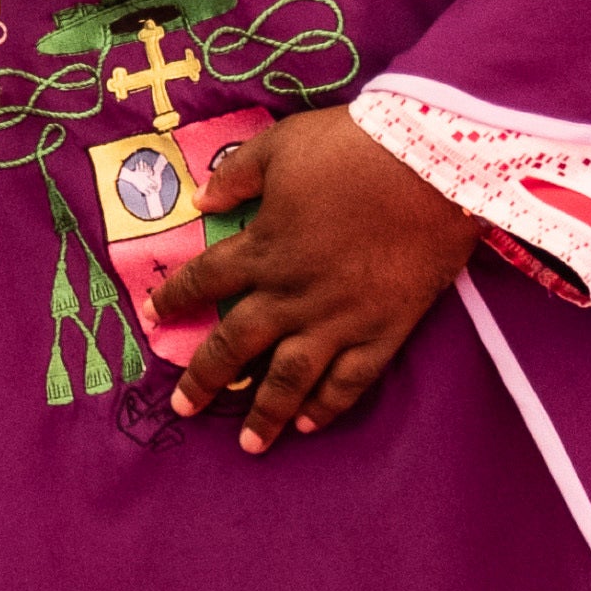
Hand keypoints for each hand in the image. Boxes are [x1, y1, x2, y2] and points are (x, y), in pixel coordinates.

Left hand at [153, 109, 478, 450]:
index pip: (205, 281)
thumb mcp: (282, 145)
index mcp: (262, 249)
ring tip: (248, 445)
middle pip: (236, 345)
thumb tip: (200, 200)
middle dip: (204, 378)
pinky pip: (351, 379)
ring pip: (289, 377)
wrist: (436, 164)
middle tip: (181, 407)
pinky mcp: (385, 329)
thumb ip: (237, 175)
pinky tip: (310, 425)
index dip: (176, 300)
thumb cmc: (355, 148)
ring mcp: (339, 318)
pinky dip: (330, 405)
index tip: (154, 317)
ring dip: (264, 413)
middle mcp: (291, 294)